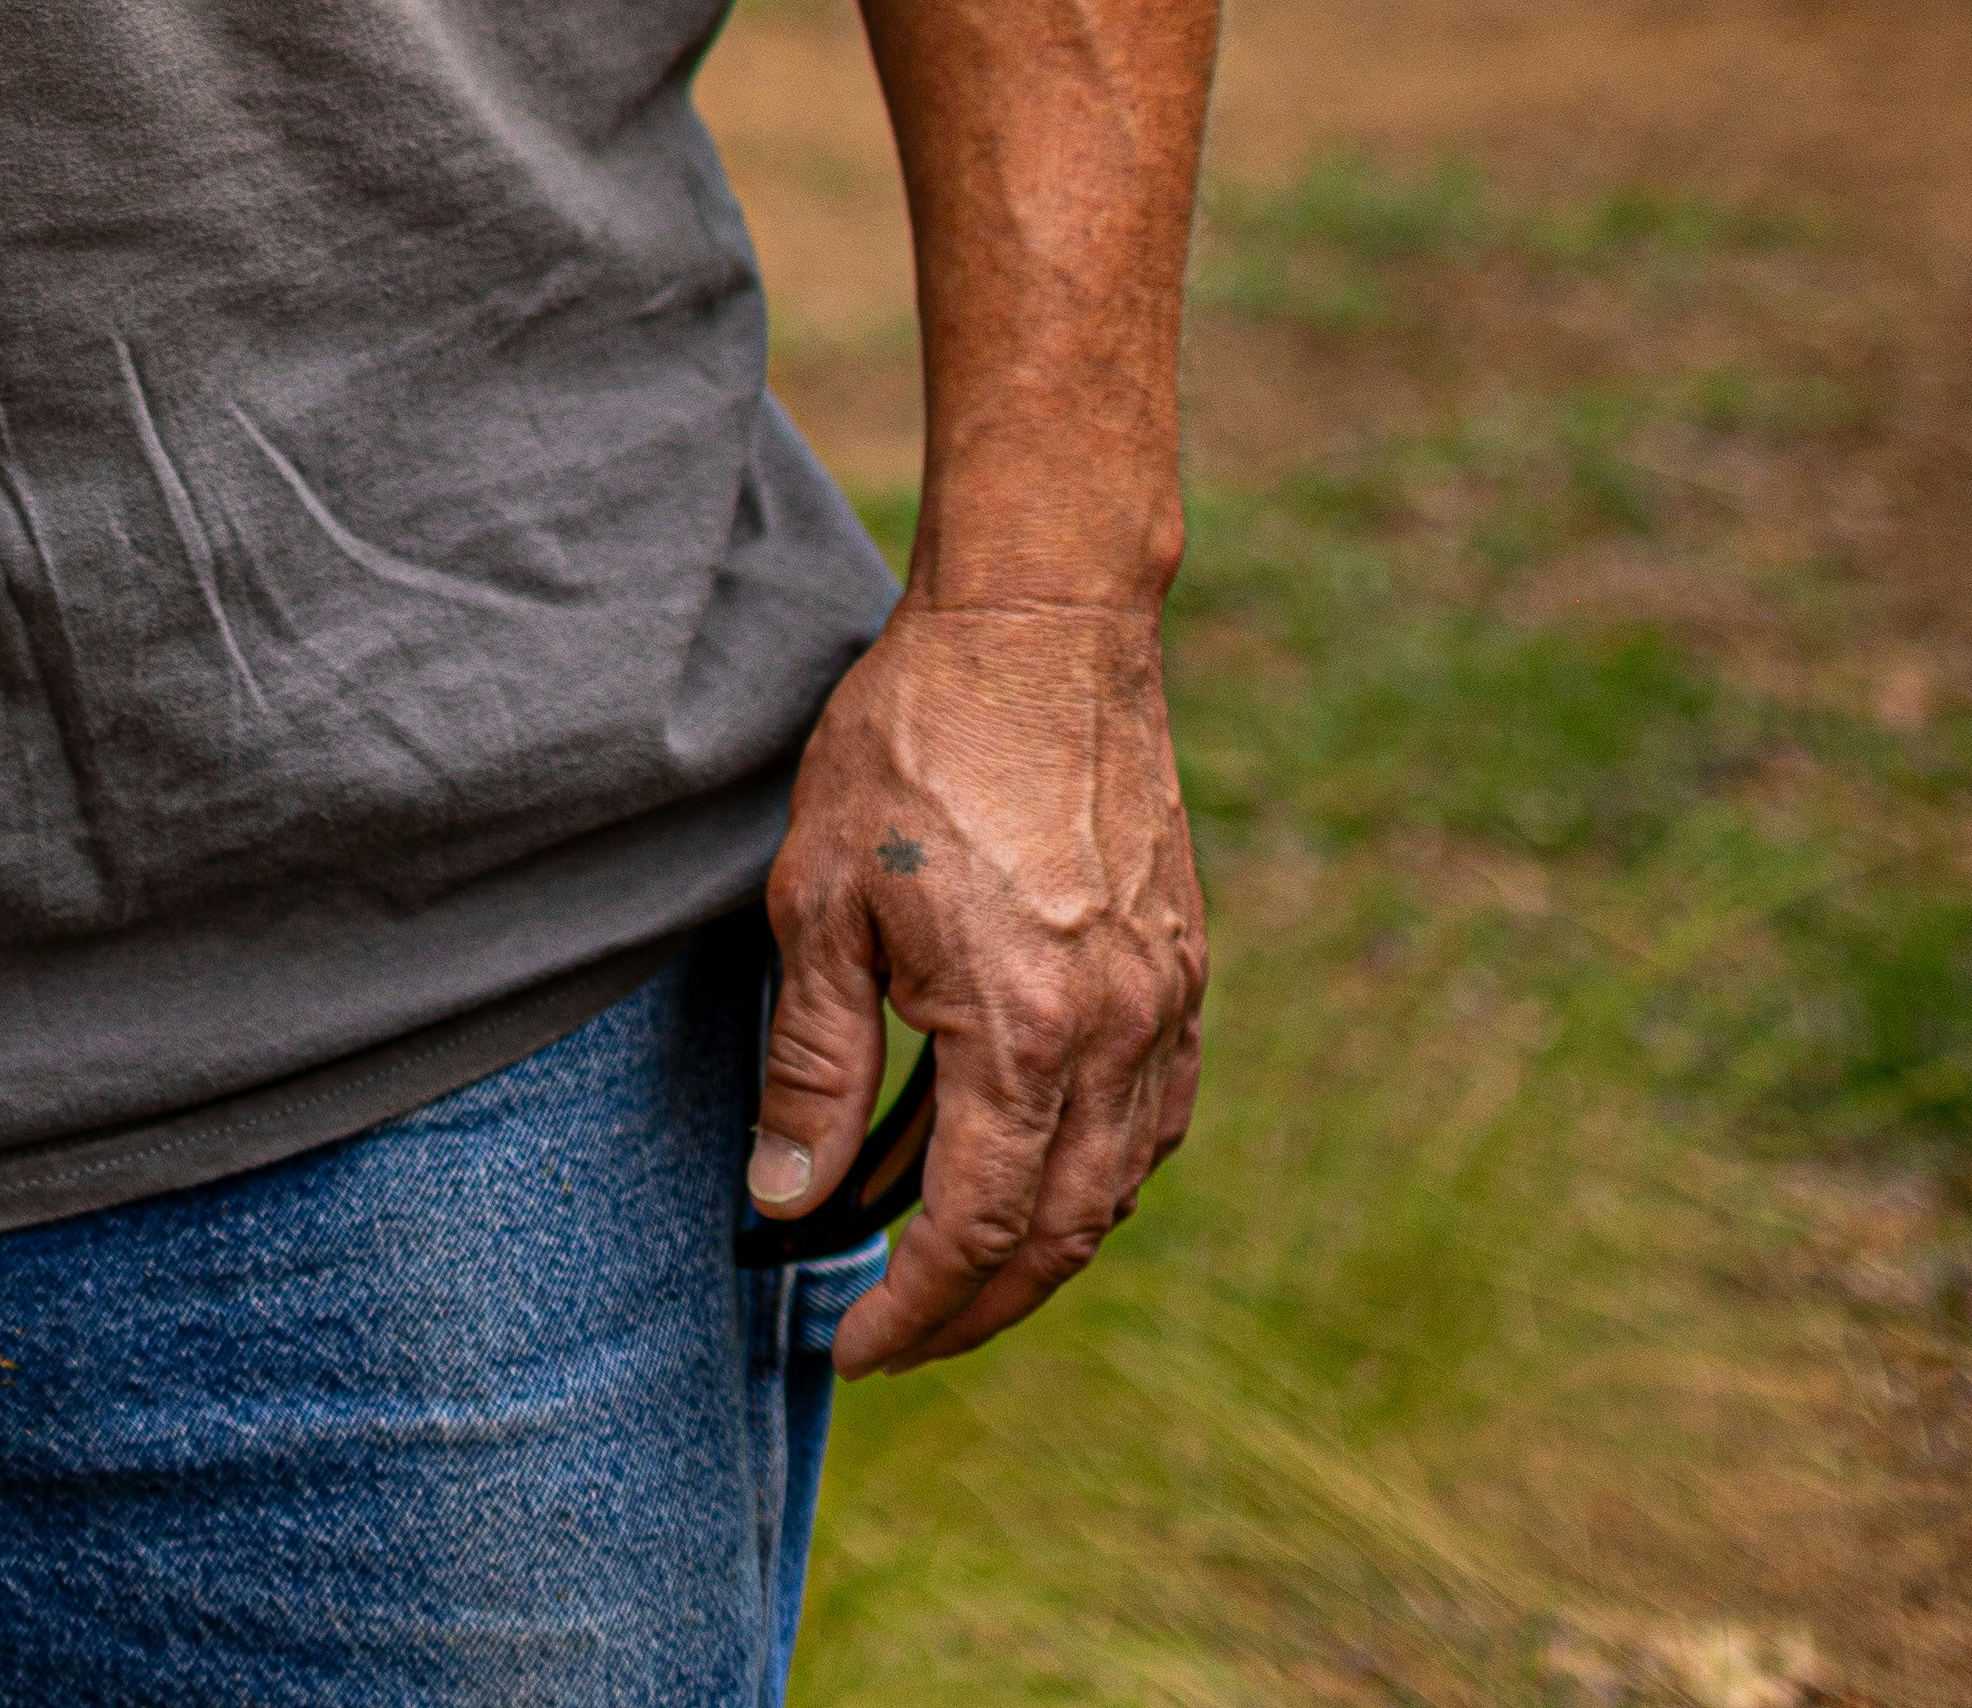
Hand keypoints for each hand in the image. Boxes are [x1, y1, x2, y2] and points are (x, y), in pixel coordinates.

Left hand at [749, 591, 1203, 1372]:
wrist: (1039, 623)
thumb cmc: (913, 743)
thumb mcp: (820, 899)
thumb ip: (810, 1063)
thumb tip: (786, 1201)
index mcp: (1023, 1033)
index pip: (973, 1233)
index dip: (911, 1310)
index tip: (850, 1349)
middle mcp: (1118, 1038)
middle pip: (1058, 1237)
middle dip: (973, 1309)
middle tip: (893, 1334)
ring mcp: (1168, 1004)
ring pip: (1116, 1188)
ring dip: (1039, 1252)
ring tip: (951, 1269)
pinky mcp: (1185, 965)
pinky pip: (1155, 1119)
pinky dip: (1098, 1174)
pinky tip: (1038, 1169)